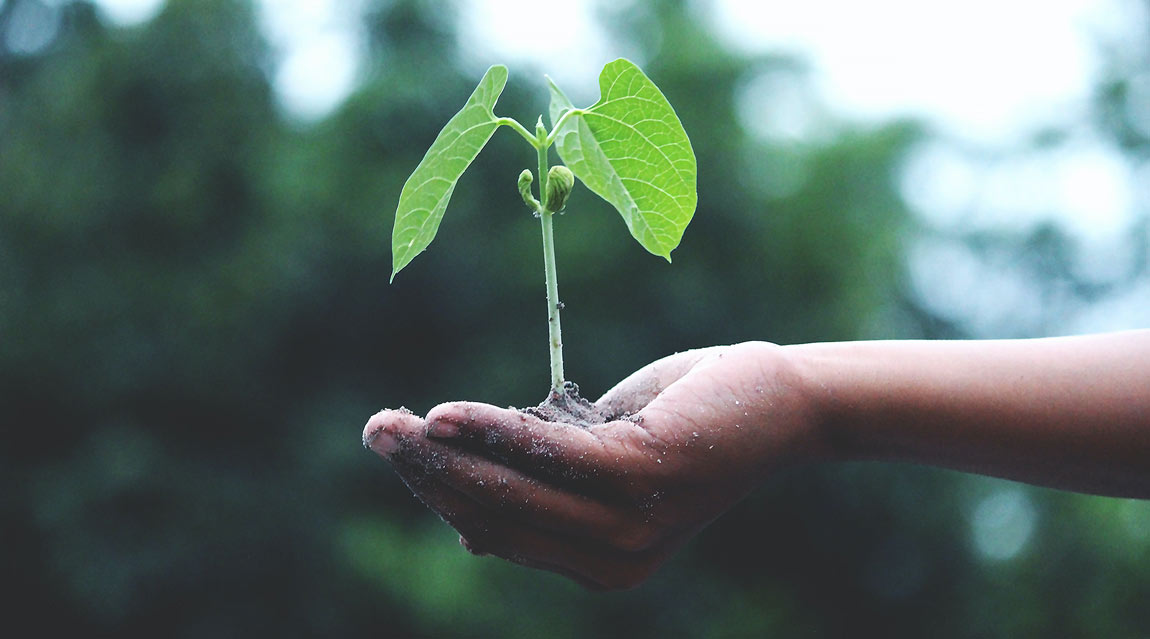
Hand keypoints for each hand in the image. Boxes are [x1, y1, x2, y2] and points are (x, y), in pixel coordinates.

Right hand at [363, 342, 824, 589]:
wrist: (780, 402)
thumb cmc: (687, 422)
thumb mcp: (604, 460)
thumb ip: (545, 487)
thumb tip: (467, 526)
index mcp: (600, 563)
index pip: (498, 531)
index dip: (441, 493)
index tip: (399, 450)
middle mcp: (612, 560)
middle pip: (494, 515)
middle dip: (426, 474)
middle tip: (375, 431)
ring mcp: (628, 525)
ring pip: (511, 490)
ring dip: (443, 454)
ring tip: (391, 424)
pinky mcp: (642, 477)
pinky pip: (547, 453)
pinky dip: (493, 431)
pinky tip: (446, 414)